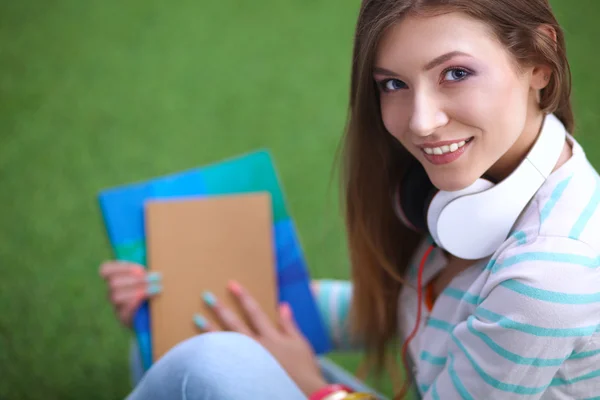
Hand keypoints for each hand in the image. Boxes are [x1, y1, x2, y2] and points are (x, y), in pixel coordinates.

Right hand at [99, 261, 161, 327]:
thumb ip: (146, 269)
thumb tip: (155, 255)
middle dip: (136, 279)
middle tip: (156, 278)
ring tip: (157, 288)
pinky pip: (124, 310)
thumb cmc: (151, 290)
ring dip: (139, 290)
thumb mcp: (147, 277)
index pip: (106, 270)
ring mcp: (116, 306)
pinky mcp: (123, 318)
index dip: (122, 267)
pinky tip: (151, 299)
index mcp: (115, 278)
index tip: (141, 268)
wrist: (154, 314)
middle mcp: (112, 292)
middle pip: (113, 283)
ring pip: (117, 296)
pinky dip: (137, 303)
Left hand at [194, 281, 327, 395]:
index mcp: (271, 337)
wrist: (301, 394)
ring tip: (196, 318)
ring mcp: (247, 362)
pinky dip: (211, 355)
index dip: (243, 297)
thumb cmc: (304, 370)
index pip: (254, 312)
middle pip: (234, 324)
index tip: (232, 285)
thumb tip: (282, 305)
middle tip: (206, 296)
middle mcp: (256, 347)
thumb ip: (289, 324)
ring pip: (225, 343)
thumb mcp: (300, 344)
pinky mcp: (241, 376)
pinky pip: (223, 363)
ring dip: (209, 330)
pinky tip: (199, 348)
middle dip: (220, 309)